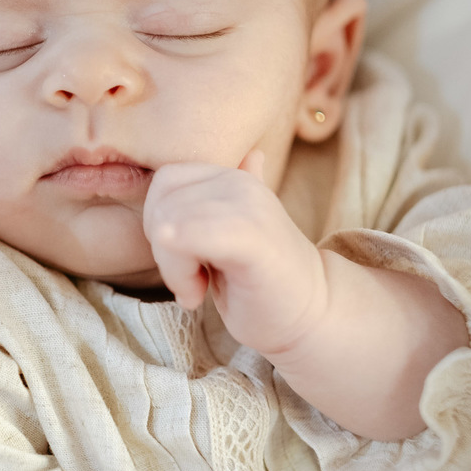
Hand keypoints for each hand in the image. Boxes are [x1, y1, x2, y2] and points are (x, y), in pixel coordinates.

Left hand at [142, 152, 328, 361]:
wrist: (312, 315)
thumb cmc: (262, 281)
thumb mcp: (231, 235)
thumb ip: (221, 202)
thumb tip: (252, 156)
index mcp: (230, 176)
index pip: (164, 181)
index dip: (159, 224)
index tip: (184, 258)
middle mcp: (238, 182)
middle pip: (161, 204)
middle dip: (162, 251)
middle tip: (190, 281)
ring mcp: (247, 205)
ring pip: (167, 225)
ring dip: (172, 269)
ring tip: (196, 288)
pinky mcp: (251, 236)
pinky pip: (188, 236)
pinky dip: (180, 272)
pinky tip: (196, 295)